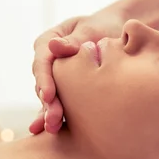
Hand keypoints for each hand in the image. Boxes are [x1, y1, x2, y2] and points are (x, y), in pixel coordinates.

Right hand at [30, 11, 125, 133]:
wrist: (115, 33)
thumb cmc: (103, 27)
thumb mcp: (91, 29)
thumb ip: (75, 39)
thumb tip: (54, 47)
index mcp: (48, 42)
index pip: (43, 61)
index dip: (45, 80)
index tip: (49, 95)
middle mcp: (46, 61)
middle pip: (44, 82)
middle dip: (48, 103)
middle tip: (54, 119)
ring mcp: (53, 77)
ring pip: (48, 97)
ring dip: (49, 113)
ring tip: (53, 128)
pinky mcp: (62, 91)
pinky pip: (57, 104)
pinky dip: (53, 116)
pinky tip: (46, 131)